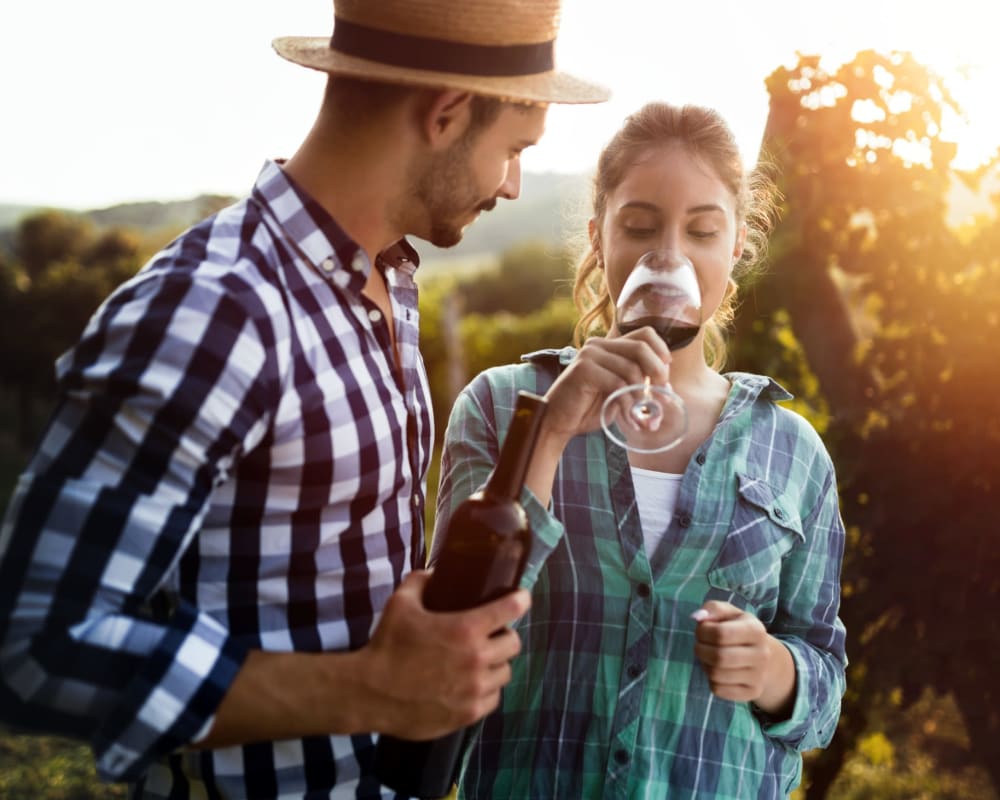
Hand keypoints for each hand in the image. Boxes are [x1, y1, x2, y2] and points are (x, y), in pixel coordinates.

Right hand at [360, 570, 529, 739]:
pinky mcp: (468, 713)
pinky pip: (493, 699)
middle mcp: (477, 659)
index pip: (510, 609)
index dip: (520, 600)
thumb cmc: (386, 646)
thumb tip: (431, 574)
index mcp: (465, 629)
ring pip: (505, 673)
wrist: (370, 692)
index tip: (522, 598)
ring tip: (480, 661)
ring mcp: (475, 689)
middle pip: (514, 644)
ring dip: (496, 664)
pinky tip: (472, 685)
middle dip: (505, 636)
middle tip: (492, 635)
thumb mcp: (400, 604)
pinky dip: (486, 690)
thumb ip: (419, 582)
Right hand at [539, 329, 671, 445]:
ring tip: (642, 416)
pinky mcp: (583, 370)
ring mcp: (589, 355)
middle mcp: (598, 345)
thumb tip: (667, 387)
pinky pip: (618, 383)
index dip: (661, 351)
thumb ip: (637, 383)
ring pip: (632, 368)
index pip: (644, 334)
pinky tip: (630, 418)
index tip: (665, 375)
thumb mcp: (618, 393)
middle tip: (662, 395)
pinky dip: (629, 403)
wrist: (558, 422)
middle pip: (641, 347)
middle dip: (657, 372)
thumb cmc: (588, 409)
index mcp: (608, 346)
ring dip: (642, 396)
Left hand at [691, 600, 795, 715]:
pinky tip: (717, 671)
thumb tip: (698, 617)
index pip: (720, 634)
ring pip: (716, 674)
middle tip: (700, 645)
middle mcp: (762, 654)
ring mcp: (759, 676)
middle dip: (700, 649)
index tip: (701, 630)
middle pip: (718, 657)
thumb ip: (713, 609)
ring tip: (708, 657)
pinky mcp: (752, 692)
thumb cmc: (738, 630)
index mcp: (756, 630)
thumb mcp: (729, 613)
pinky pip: (718, 690)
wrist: (763, 657)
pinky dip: (711, 680)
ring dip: (704, 664)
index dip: (702, 632)